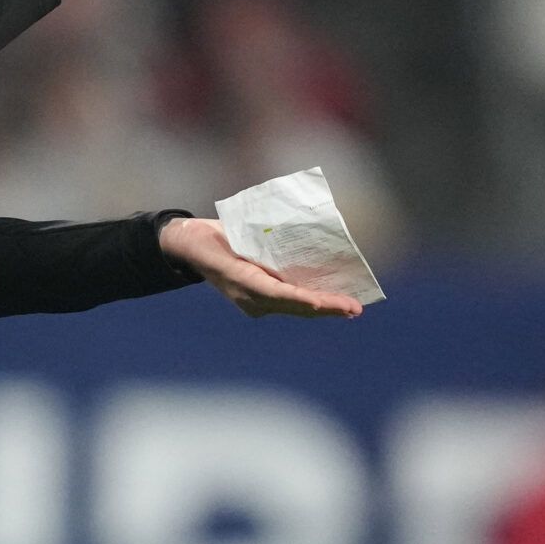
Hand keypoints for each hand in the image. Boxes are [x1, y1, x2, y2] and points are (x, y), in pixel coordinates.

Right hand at [159, 217, 362, 318]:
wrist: (190, 246)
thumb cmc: (208, 238)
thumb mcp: (229, 235)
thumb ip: (256, 245)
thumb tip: (295, 239)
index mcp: (241, 282)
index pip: (278, 293)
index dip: (301, 298)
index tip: (321, 303)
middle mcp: (249, 298)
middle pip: (293, 305)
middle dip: (325, 307)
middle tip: (354, 308)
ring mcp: (253, 302)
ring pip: (295, 307)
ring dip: (323, 308)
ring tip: (351, 308)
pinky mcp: (259, 298)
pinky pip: (289, 302)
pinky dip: (310, 300)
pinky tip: (330, 300)